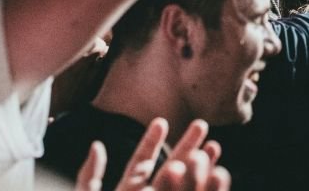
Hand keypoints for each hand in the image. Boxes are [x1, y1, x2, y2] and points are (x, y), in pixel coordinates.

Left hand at [76, 118, 228, 190]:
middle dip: (184, 148)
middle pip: (168, 171)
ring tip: (214, 148)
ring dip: (200, 169)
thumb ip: (90, 178)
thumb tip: (97, 145)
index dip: (151, 143)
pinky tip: (218, 176)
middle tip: (201, 125)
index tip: (162, 123)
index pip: (141, 164)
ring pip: (184, 188)